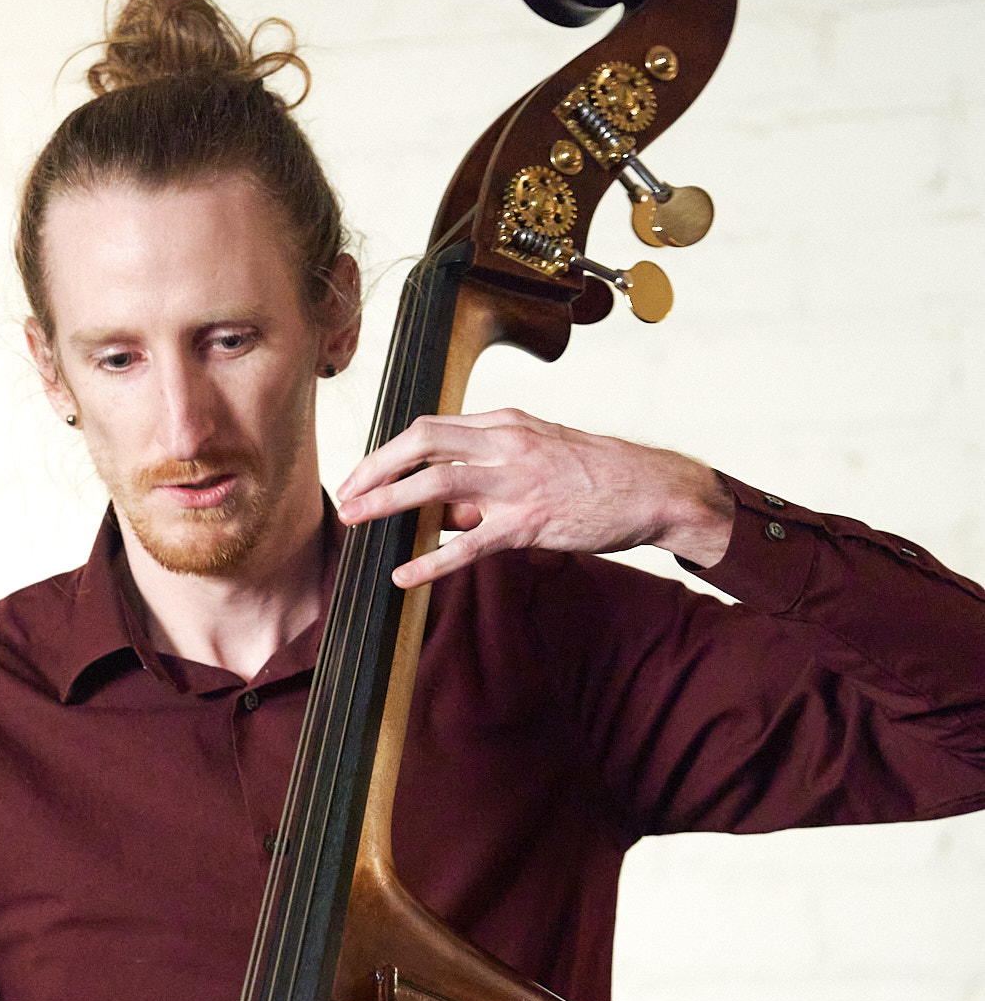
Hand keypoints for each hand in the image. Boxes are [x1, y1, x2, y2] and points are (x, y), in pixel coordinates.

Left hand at [335, 407, 733, 586]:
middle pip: (421, 444)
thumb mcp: (540, 457)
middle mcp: (506, 444)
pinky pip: (468, 545)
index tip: (364, 474)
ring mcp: (517, 483)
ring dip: (387, 503)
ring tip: (356, 521)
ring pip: (435, 485)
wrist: (654, 490)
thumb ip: (490, 477)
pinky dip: (430, 562)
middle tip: (347, 495)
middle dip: (375, 469)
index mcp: (506, 423)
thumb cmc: (598, 475)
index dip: (388, 450)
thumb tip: (446, 514)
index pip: (431, 427)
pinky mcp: (529, 524)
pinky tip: (405, 577)